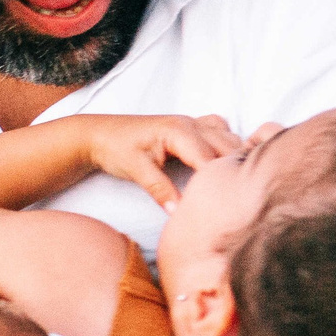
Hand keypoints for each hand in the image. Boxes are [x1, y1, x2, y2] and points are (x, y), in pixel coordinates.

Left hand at [82, 113, 244, 209]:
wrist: (98, 134)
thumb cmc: (115, 149)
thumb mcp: (136, 170)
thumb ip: (160, 190)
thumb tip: (179, 212)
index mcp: (179, 131)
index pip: (210, 158)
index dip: (220, 180)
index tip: (230, 202)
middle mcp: (190, 123)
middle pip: (227, 147)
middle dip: (233, 170)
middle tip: (238, 197)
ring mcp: (192, 123)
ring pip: (228, 137)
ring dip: (235, 157)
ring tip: (234, 184)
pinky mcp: (191, 127)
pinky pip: (220, 131)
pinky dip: (228, 145)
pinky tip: (225, 164)